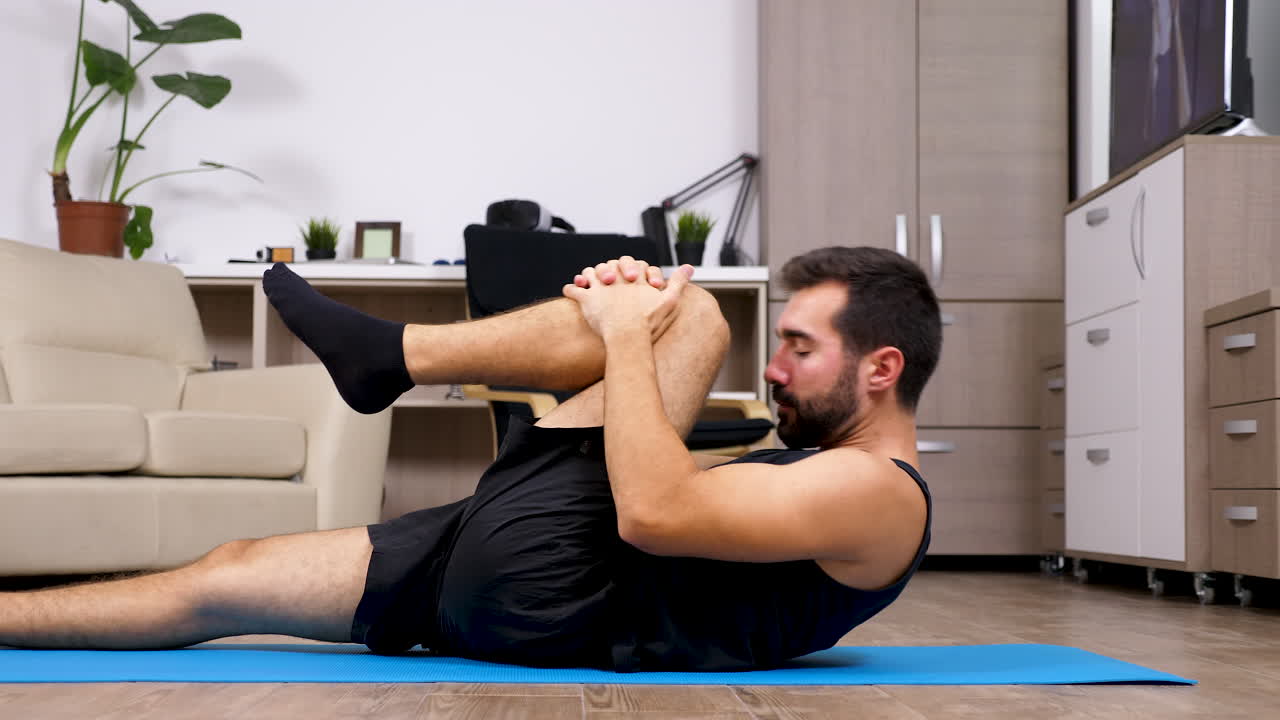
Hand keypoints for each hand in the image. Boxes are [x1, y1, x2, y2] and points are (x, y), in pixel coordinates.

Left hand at [563, 260, 693, 339]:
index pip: (633, 264)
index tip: (634, 277)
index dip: (633, 269)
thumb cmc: (649, 321)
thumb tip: (690, 267)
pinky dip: (571, 289)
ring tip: (586, 279)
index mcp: (635, 278)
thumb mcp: (669, 300)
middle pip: (611, 264)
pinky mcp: (586, 299)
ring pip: (591, 272)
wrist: (628, 334)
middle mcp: (617, 278)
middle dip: (610, 268)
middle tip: (609, 277)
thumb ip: (678, 282)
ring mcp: (600, 287)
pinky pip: (574, 290)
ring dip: (589, 275)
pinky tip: (569, 291)